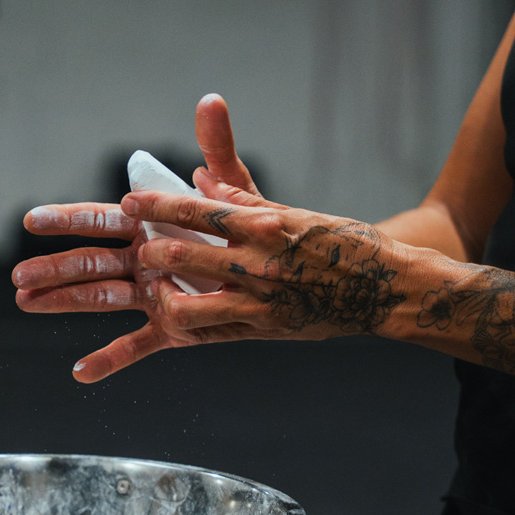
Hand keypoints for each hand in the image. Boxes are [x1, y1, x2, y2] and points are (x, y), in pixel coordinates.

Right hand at [13, 93, 265, 379]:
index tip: (32, 219)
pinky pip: (137, 346)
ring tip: (25, 303)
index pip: (100, 220)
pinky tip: (82, 373)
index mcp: (149, 225)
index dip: (67, 219)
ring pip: (101, 299)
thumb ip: (218, 149)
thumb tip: (211, 101)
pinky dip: (110, 360)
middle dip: (54, 268)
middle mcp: (142, 260)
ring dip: (63, 302)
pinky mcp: (170, 327)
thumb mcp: (234, 190)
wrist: (279, 272)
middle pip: (90, 262)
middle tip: (18, 277)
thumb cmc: (248, 228)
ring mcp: (152, 295)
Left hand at [123, 187, 411, 350]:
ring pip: (185, 308)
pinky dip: (178, 328)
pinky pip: (207, 335)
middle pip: (180, 257)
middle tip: (139, 250)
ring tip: (155, 288)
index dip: (155, 207)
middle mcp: (259, 265)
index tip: (130, 203)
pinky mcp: (263, 331)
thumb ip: (241, 199)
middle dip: (148, 253)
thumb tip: (199, 178)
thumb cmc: (342, 243)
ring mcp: (259, 303)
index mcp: (265, 226)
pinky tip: (163, 322)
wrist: (384, 288)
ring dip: (160, 297)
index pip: (196, 211)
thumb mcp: (294, 213)